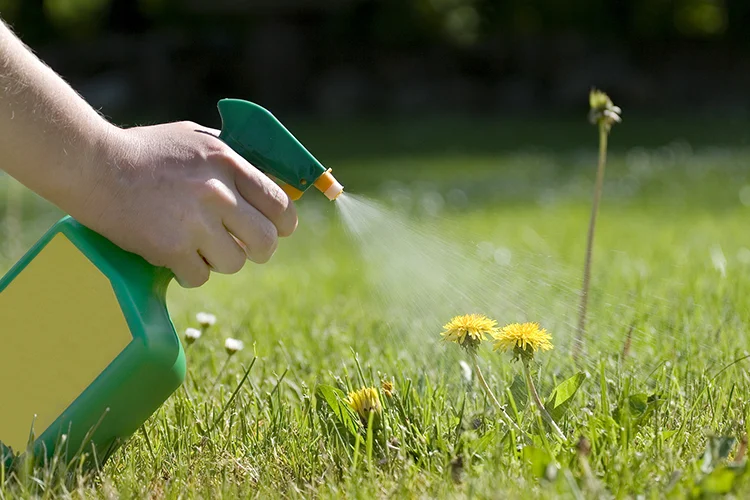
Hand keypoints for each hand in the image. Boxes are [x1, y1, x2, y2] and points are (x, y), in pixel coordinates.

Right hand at [77, 121, 297, 287]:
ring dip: (220, 260)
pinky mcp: (171, 248)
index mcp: (228, 162)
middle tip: (243, 247)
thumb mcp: (196, 139)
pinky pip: (200, 277)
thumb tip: (269, 181)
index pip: (280, 204)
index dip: (284, 223)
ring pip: (235, 263)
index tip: (278, 230)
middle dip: (259, 249)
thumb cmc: (145, 151)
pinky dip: (190, 272)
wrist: (93, 165)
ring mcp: (195, 222)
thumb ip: (233, 159)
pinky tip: (175, 256)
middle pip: (266, 241)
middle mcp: (218, 192)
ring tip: (199, 247)